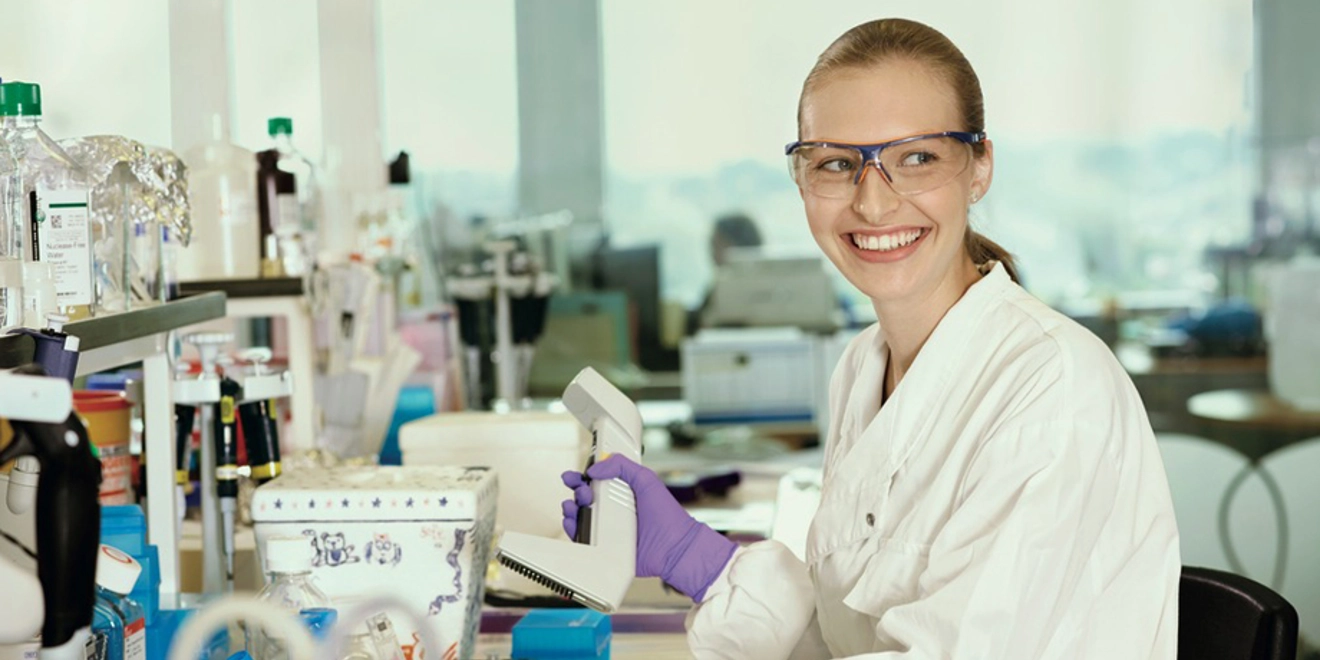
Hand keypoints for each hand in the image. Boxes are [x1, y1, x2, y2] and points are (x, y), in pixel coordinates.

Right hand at [561, 455, 736, 600]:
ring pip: (580, 516)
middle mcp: (614, 509)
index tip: (576, 474)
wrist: (674, 547)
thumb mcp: (646, 480)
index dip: (582, 476)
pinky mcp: (605, 546)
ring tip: (574, 506)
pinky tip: (574, 522)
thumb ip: (622, 466)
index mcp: (623, 492)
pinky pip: (583, 537)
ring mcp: (608, 528)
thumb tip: (597, 467)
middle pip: (584, 497)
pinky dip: (573, 529)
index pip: (596, 480)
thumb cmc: (667, 517)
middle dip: (576, 490)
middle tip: (582, 491)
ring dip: (570, 508)